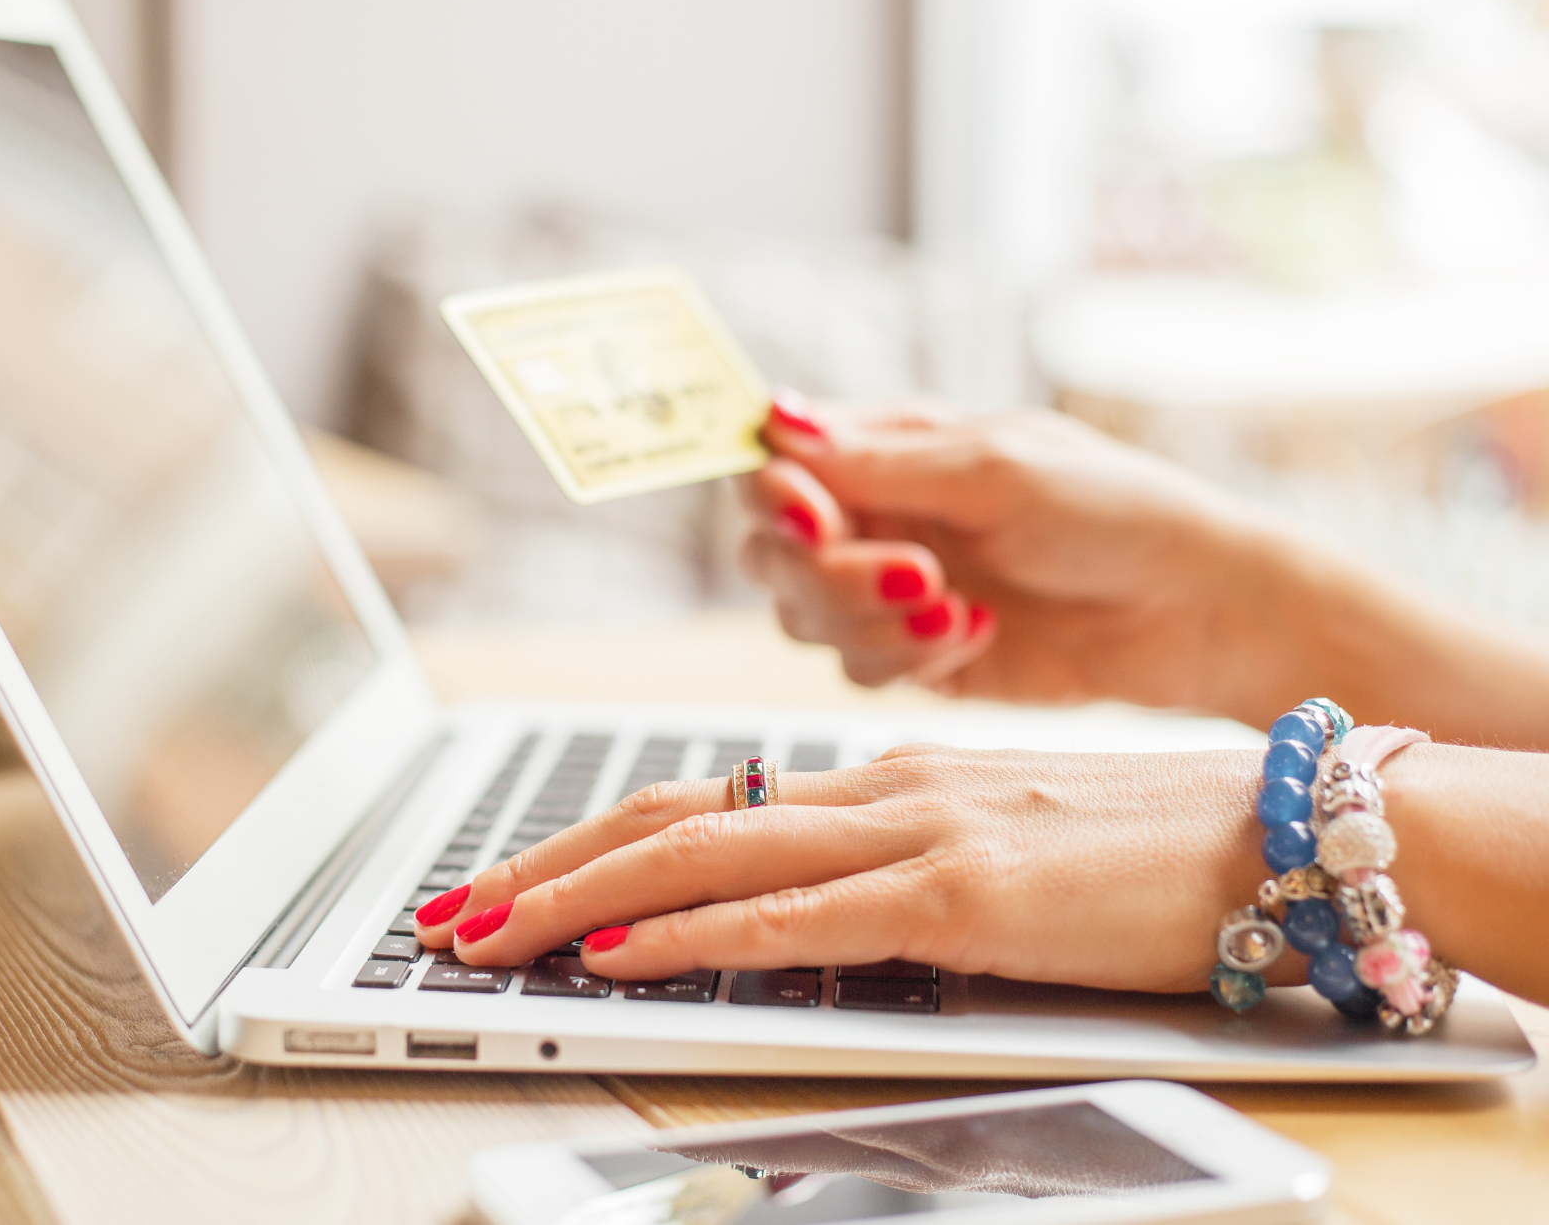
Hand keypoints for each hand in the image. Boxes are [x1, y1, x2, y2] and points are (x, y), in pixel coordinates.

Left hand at [414, 743, 1270, 992]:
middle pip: (670, 814)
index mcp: (883, 782)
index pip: (699, 800)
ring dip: (579, 897)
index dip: (589, 840)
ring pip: (706, 850)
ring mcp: (918, 833)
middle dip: (544, 865)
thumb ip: (896, 874)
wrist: (1286, 831)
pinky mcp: (965, 894)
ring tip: (490, 934)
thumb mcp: (993, 853)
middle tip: (452, 909)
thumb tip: (802, 914)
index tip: (509, 880)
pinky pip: (799, 914)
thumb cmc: (1147, 851)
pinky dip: (694, 934)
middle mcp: (880, 789)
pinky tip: (624, 957)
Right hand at [742, 393, 1290, 718]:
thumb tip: (774, 418)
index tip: (816, 518)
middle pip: (772, 550)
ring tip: (955, 608)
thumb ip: (877, 459)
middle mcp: (875, 515)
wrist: (1192, 610)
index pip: (776, 464)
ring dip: (869, 619)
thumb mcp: (995, 469)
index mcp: (887, 448)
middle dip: (826, 572)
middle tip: (913, 574)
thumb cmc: (1112, 511)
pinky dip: (907, 658)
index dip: (776, 495)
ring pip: (803, 617)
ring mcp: (888, 590)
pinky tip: (980, 633)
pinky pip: (856, 667)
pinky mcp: (914, 656)